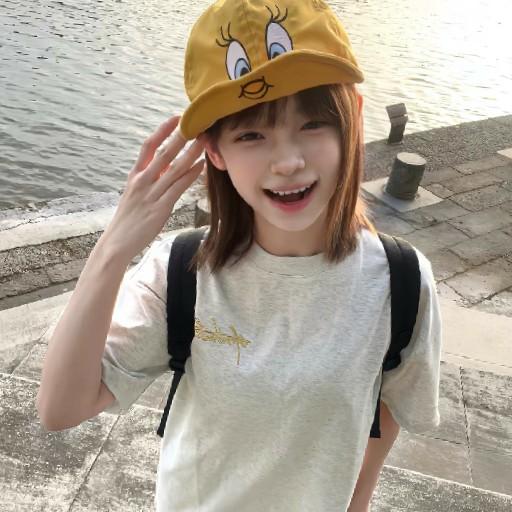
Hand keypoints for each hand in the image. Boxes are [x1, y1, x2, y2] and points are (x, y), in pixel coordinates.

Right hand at [101, 115, 204, 262]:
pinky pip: (178, 188)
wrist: (118, 241)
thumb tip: (168, 165)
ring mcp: (151, 194)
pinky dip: (191, 175)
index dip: (163, 130)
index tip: (177, 118)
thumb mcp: (135, 193)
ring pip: (174, 168)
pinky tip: (201, 166)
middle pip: (164, 153)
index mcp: (135, 175)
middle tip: (197, 124)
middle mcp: (142, 181)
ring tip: (204, 141)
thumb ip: (150, 178)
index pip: (148, 146)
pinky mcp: (160, 208)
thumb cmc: (129, 217)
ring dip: (191, 153)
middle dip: (181, 137)